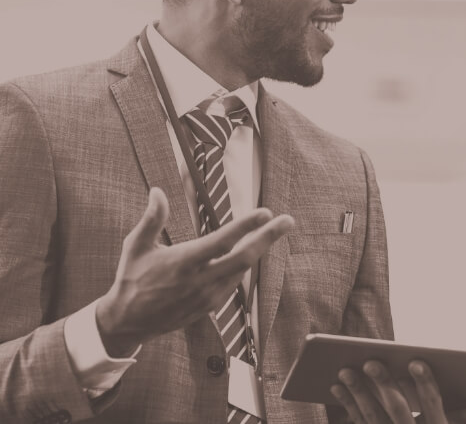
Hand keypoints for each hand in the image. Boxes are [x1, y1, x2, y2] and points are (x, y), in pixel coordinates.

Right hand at [96, 187, 293, 355]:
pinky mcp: (211, 306)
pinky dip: (244, 265)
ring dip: (258, 249)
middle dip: (269, 237)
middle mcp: (200, 281)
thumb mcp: (136, 246)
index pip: (222, 241)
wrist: (129, 322)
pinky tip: (248, 252)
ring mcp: (208, 296)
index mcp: (183, 263)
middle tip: (287, 221)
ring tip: (271, 231)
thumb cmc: (132, 279)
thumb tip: (157, 191)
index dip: (246, 226)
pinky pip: (234, 282)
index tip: (265, 212)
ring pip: (243, 270)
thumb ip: (152, 218)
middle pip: (245, 258)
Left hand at [331, 360, 465, 423]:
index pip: (435, 409)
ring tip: (344, 371)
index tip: (416, 360)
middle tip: (369, 361)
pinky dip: (347, 407)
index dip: (425, 385)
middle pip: (397, 414)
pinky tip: (337, 389)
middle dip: (382, 386)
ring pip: (372, 421)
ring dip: (356, 395)